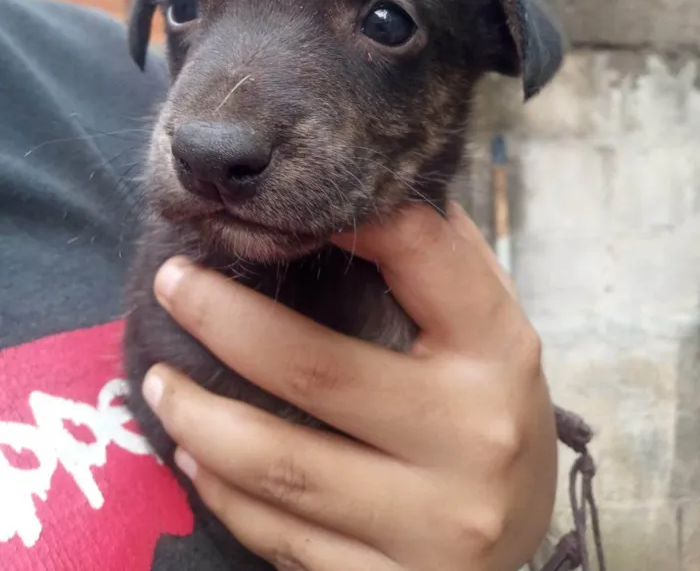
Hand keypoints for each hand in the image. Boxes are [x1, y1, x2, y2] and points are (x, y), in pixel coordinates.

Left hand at [141, 203, 556, 570]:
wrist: (521, 536)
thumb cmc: (488, 403)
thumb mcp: (485, 325)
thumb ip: (436, 259)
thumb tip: (360, 192)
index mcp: (497, 348)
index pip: (416, 252)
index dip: (337, 217)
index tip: (263, 204)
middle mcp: (473, 436)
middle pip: (315, 368)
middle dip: (220, 318)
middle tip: (170, 284)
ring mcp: (434, 523)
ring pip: (280, 466)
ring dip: (197, 418)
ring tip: (158, 384)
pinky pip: (282, 540)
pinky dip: (223, 494)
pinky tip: (195, 459)